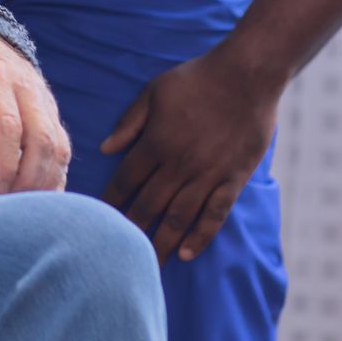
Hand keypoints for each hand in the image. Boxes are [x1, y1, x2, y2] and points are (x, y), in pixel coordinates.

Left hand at [0, 31, 69, 192]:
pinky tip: (44, 193)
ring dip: (46, 178)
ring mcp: (43, 99)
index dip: (7, 162)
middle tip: (10, 203)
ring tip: (25, 204)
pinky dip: (57, 172)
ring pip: (58, 143)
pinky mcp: (51, 110)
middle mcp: (25, 88)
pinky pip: (62, 144)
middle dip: (30, 177)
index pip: (9, 125)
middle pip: (42, 138)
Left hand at [99, 46, 279, 263]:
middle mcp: (179, 163)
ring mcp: (208, 174)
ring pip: (179, 217)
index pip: (126, 180)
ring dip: (161, 242)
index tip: (95, 219)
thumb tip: (105, 148)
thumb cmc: (197, 79)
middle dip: (130, 231)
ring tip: (147, 265)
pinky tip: (187, 254)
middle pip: (149, 205)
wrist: (246, 75)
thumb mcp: (154, 92)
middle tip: (116, 254)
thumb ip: (130, 122)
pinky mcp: (233, 179)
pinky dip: (200, 236)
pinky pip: (215, 215)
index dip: (110, 202)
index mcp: (157, 142)